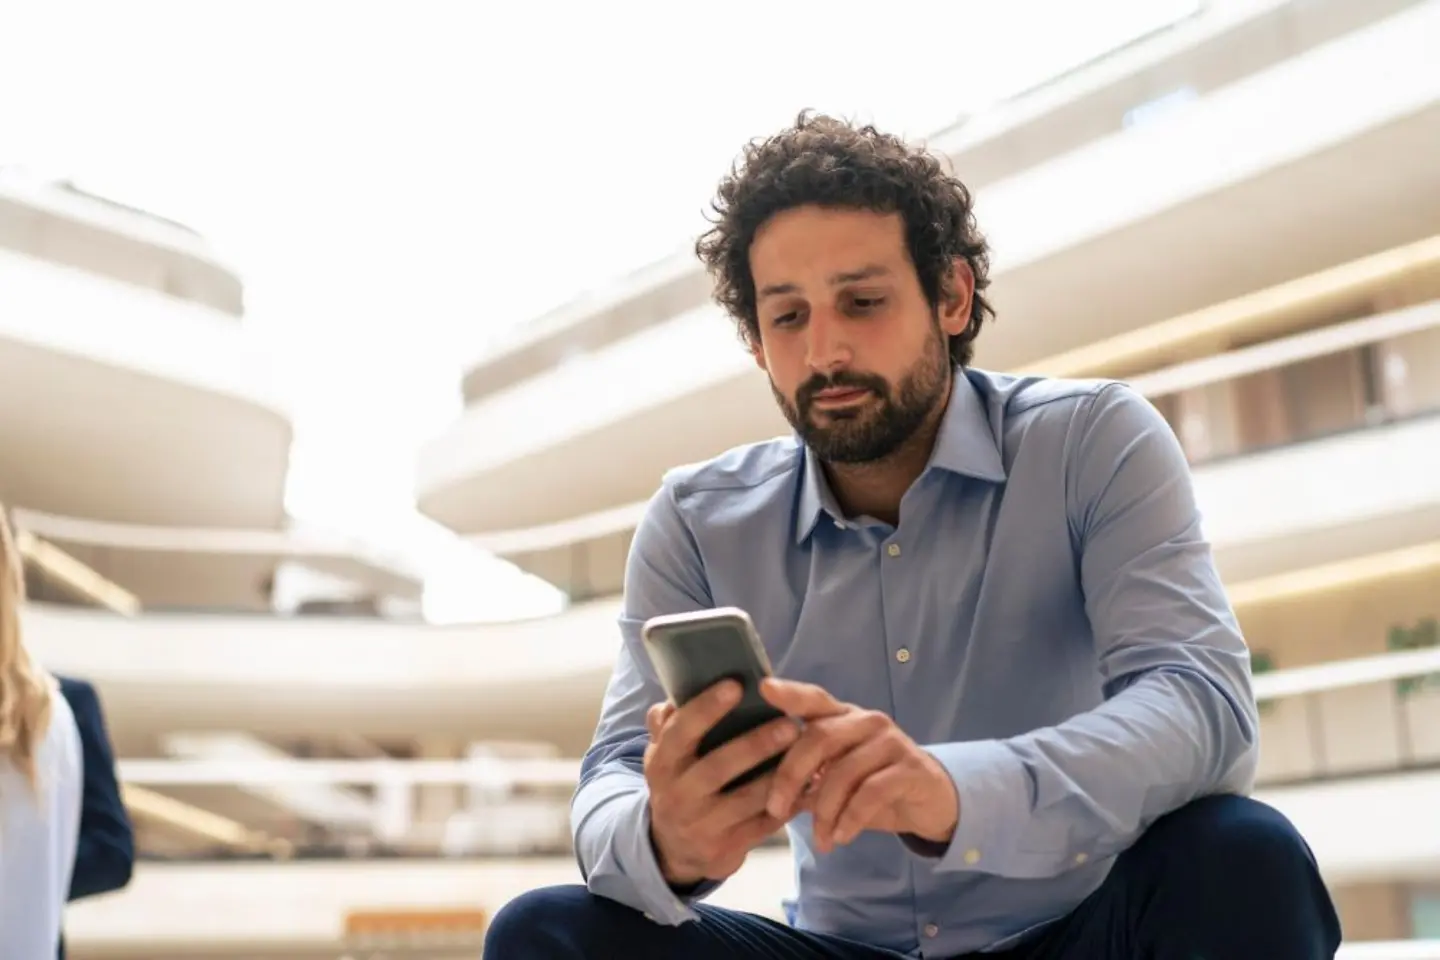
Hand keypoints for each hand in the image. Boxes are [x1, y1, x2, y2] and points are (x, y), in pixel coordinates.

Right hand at [643, 680, 798, 887]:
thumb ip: (668, 726)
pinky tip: (811, 785)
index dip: (705, 709)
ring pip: (746, 799)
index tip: (735, 685)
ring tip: (808, 753)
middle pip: (718, 767)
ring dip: (779, 776)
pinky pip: (764, 825)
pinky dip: (789, 805)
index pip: (680, 732)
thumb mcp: (665, 757)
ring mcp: (702, 825)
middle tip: (790, 724)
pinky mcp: (726, 848)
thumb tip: (671, 700)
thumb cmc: (679, 784)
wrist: (673, 849)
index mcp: (662, 764)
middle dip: (756, 745)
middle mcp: (678, 795)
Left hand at [760, 678, 958, 853]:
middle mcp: (866, 721)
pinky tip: (841, 838)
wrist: (931, 802)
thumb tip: (770, 794)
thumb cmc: (873, 787)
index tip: (763, 688)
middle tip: (776, 809)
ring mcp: (891, 742)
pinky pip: (871, 793)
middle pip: (819, 737)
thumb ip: (808, 777)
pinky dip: (850, 819)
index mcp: (843, 717)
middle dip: (791, 775)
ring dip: (824, 810)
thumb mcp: (837, 780)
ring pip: (844, 771)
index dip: (790, 693)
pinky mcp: (911, 768)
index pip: (814, 699)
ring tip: (819, 838)